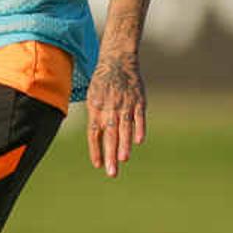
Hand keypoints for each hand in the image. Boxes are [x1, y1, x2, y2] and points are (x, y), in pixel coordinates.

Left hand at [84, 54, 145, 176]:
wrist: (118, 60)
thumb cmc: (103, 82)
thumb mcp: (93, 97)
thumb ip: (95, 118)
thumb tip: (96, 139)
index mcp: (96, 108)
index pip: (94, 132)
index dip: (96, 149)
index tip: (98, 165)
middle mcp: (109, 107)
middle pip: (109, 134)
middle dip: (110, 154)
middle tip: (111, 172)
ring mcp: (125, 103)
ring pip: (124, 127)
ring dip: (124, 144)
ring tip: (123, 159)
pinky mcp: (139, 100)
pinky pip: (139, 116)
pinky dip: (139, 128)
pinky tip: (138, 141)